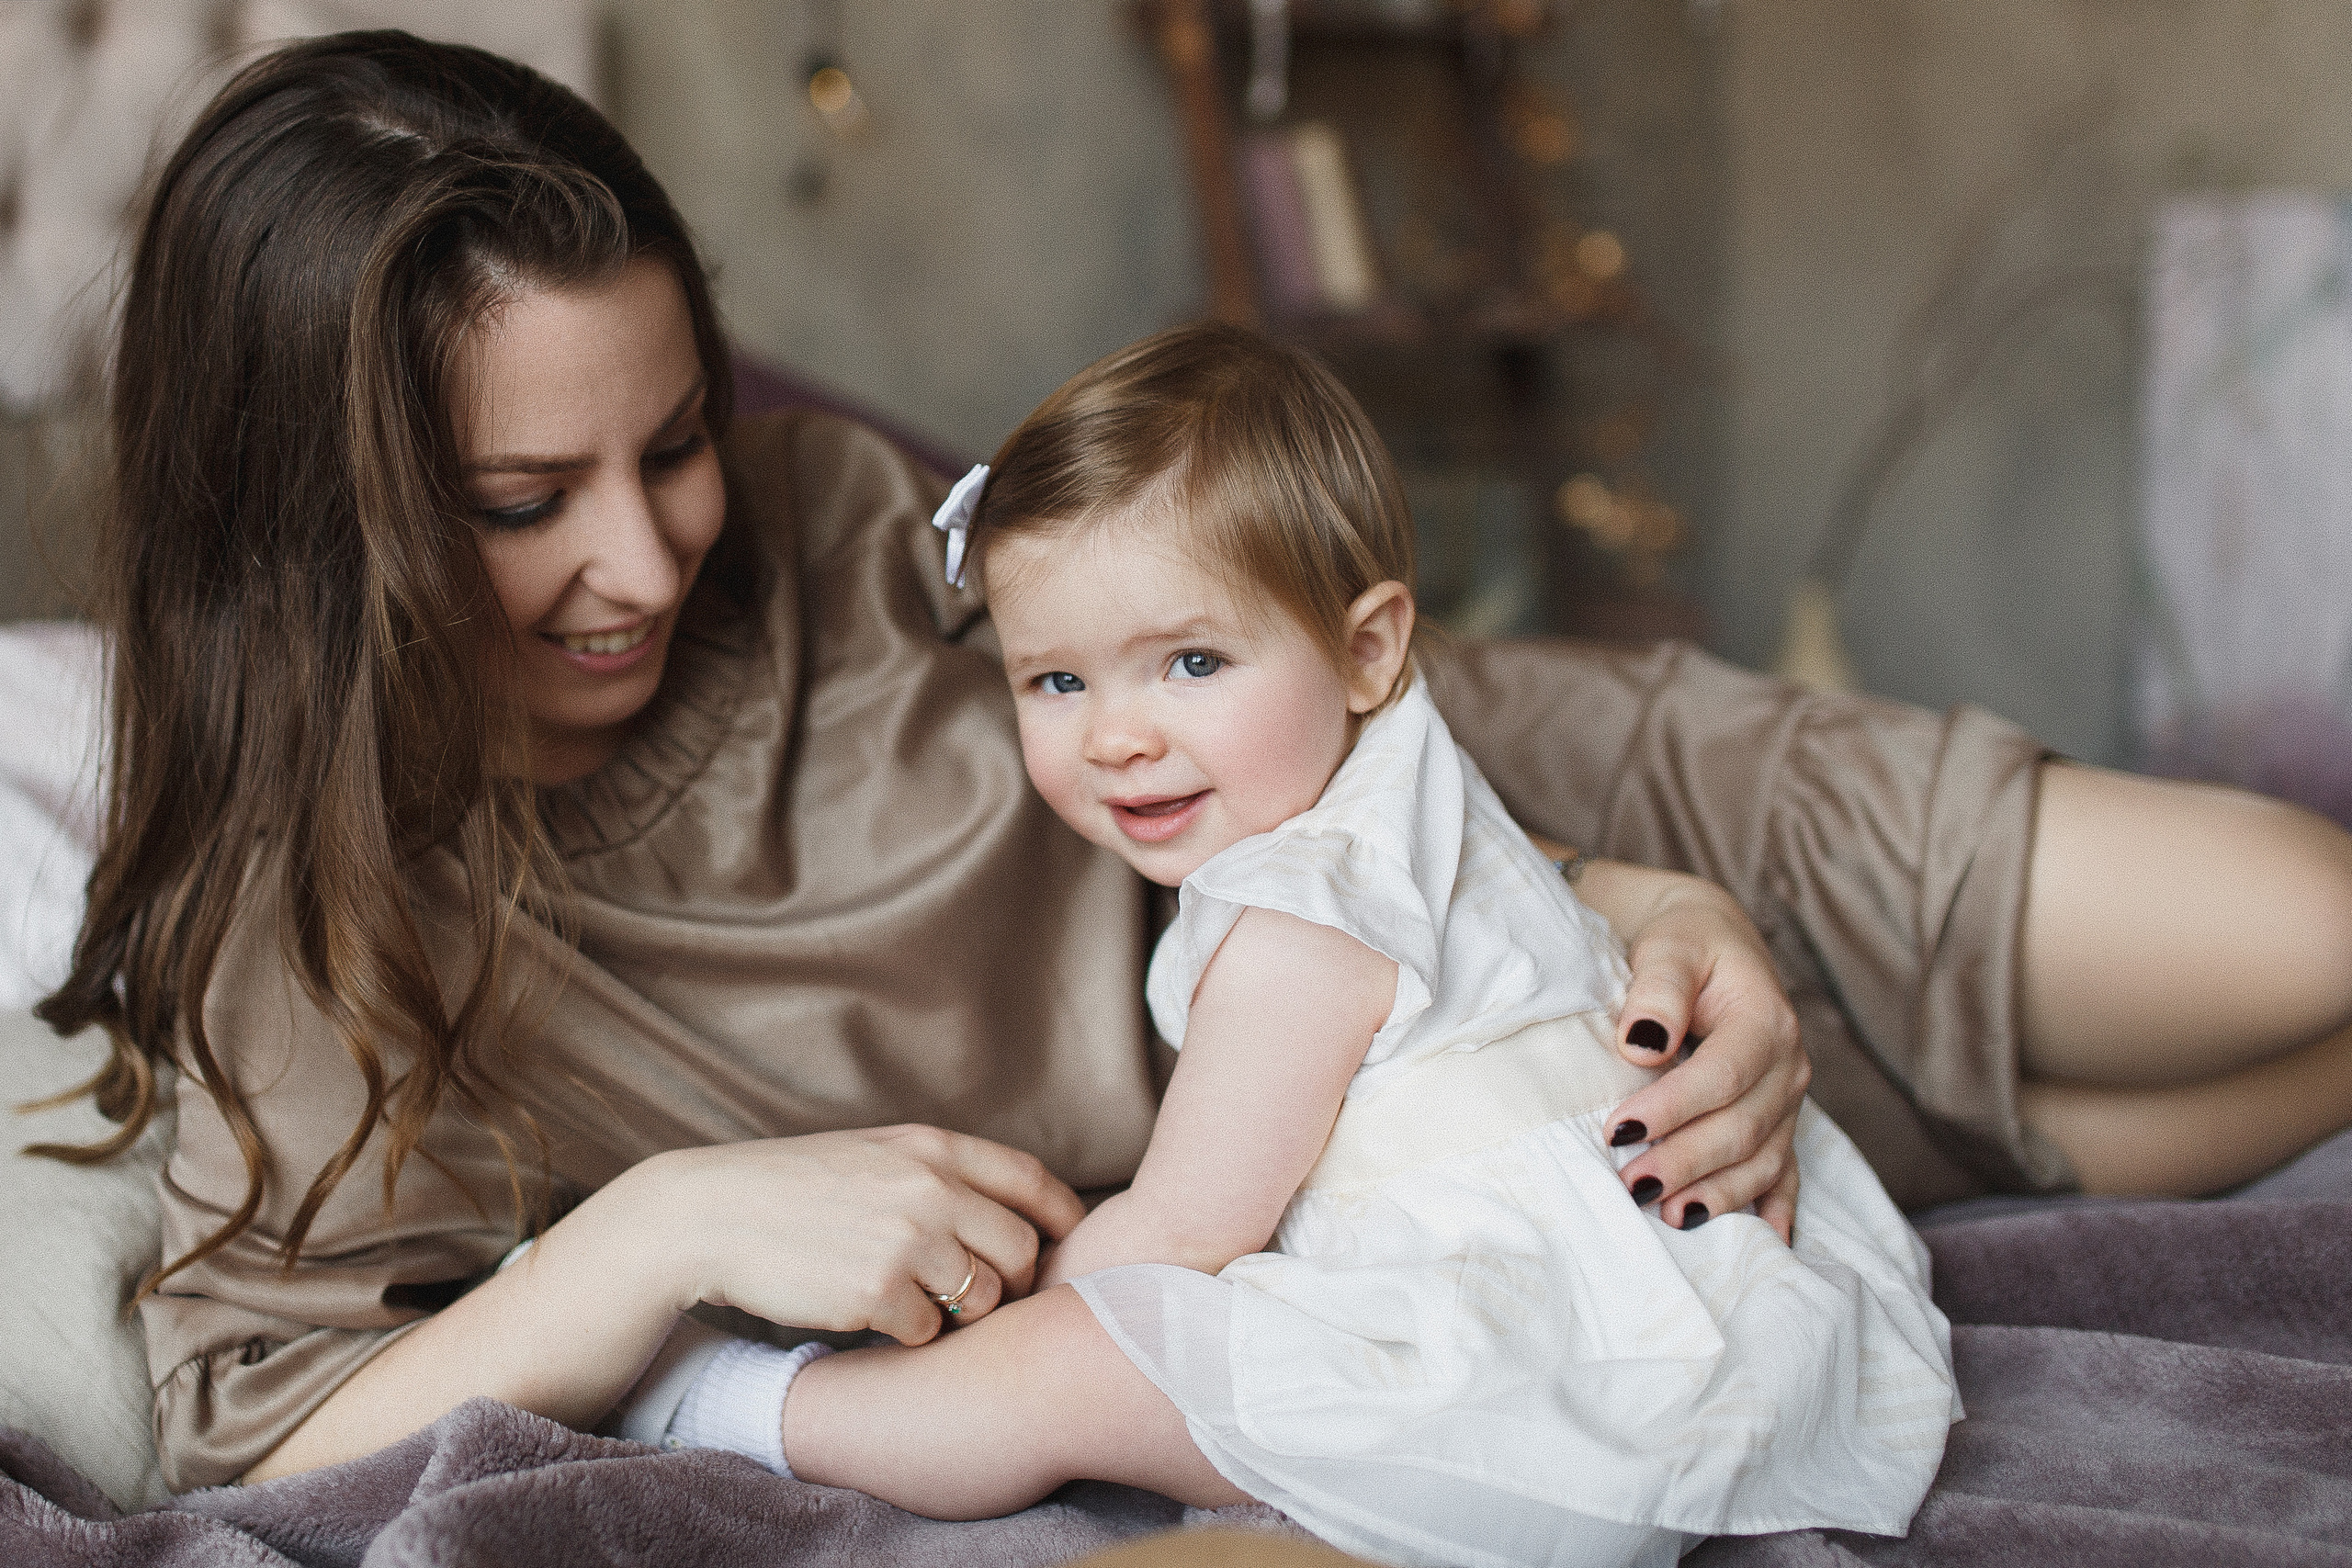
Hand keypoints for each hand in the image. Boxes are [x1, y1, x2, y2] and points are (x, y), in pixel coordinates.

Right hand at [604, 1125, 1085, 1345]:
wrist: (712, 1215)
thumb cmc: (795, 1186)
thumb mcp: (876, 1152)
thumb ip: (940, 1172)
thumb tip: (1009, 1206)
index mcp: (933, 1148)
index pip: (1033, 1181)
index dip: (1062, 1218)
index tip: (1067, 1243)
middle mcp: (930, 1189)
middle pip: (1021, 1250)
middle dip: (1012, 1279)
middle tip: (982, 1293)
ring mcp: (906, 1241)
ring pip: (983, 1298)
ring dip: (961, 1311)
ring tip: (919, 1301)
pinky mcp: (877, 1293)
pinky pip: (929, 1331)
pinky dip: (911, 1332)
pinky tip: (877, 1316)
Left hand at [1559, 855, 1809, 1240]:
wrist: (1708, 942)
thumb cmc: (1682, 943)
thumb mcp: (1669, 946)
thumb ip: (1658, 988)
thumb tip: (1643, 1042)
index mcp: (1766, 1020)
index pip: (1723, 1076)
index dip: (1673, 1109)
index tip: (1617, 1131)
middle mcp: (1788, 1067)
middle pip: (1743, 1128)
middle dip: (1687, 1162)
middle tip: (1631, 1185)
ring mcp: (1787, 1102)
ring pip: (1763, 1161)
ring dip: (1719, 1195)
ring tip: (1670, 1220)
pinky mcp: (1778, 1123)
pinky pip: (1784, 1175)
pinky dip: (1774, 1211)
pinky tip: (1764, 1245)